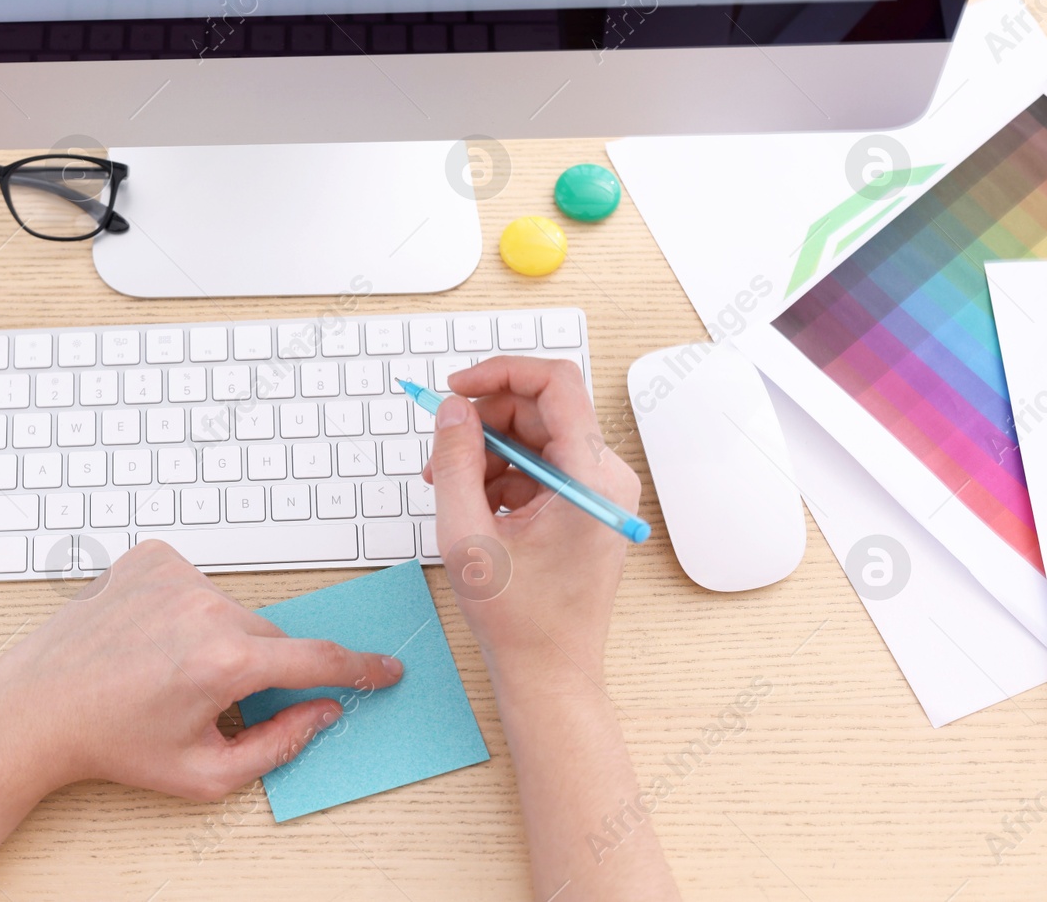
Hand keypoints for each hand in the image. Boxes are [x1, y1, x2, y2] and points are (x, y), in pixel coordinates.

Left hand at [0, 541, 403, 802]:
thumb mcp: (204, 772)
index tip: (386, 669)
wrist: (37, 708)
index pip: (318, 659)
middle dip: (256, 670)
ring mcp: (175, 576)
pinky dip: (185, 611)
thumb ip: (279, 745)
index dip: (361, 668)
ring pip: (232, 611)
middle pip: (270, 638)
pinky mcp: (150, 559)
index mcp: (225, 662)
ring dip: (217, 640)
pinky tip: (150, 639)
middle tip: (207, 701)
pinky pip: (195, 585)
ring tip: (163, 670)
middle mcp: (205, 609)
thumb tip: (322, 712)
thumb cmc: (112, 742)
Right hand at [422, 356, 640, 679]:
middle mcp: (605, 477)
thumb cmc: (519, 619)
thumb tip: (452, 409)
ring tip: (447, 484)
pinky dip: (501, 475)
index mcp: (590, 478)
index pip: (555, 384)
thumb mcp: (466, 533)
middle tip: (440, 448)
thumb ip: (455, 461)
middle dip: (484, 421)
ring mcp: (598, 493)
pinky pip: (540, 466)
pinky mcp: (586, 507)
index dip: (500, 373)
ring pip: (536, 438)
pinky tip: (472, 504)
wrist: (549, 673)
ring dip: (487, 451)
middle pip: (541, 410)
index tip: (457, 388)